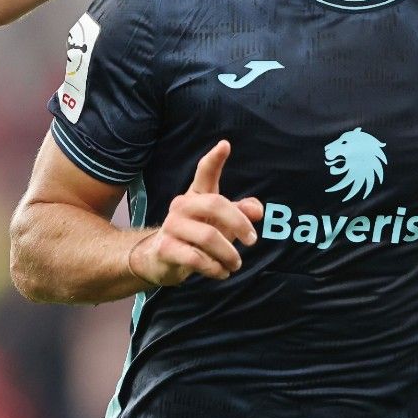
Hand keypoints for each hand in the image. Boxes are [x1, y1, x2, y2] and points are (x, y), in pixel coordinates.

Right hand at [129, 140, 262, 285]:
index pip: (205, 174)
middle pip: (215, 204)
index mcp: (196, 195)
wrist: (160, 259)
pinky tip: (221, 272)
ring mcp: (172, 227)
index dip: (214, 159)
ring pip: (208, 237)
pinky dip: (214, 268)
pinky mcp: (166, 248)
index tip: (225, 145)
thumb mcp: (220, 223)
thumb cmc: (195, 235)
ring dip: (228, 254)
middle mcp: (182, 206)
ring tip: (236, 264)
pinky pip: (196, 258)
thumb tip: (257, 211)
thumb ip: (240, 213)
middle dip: (238, 223)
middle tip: (252, 241)